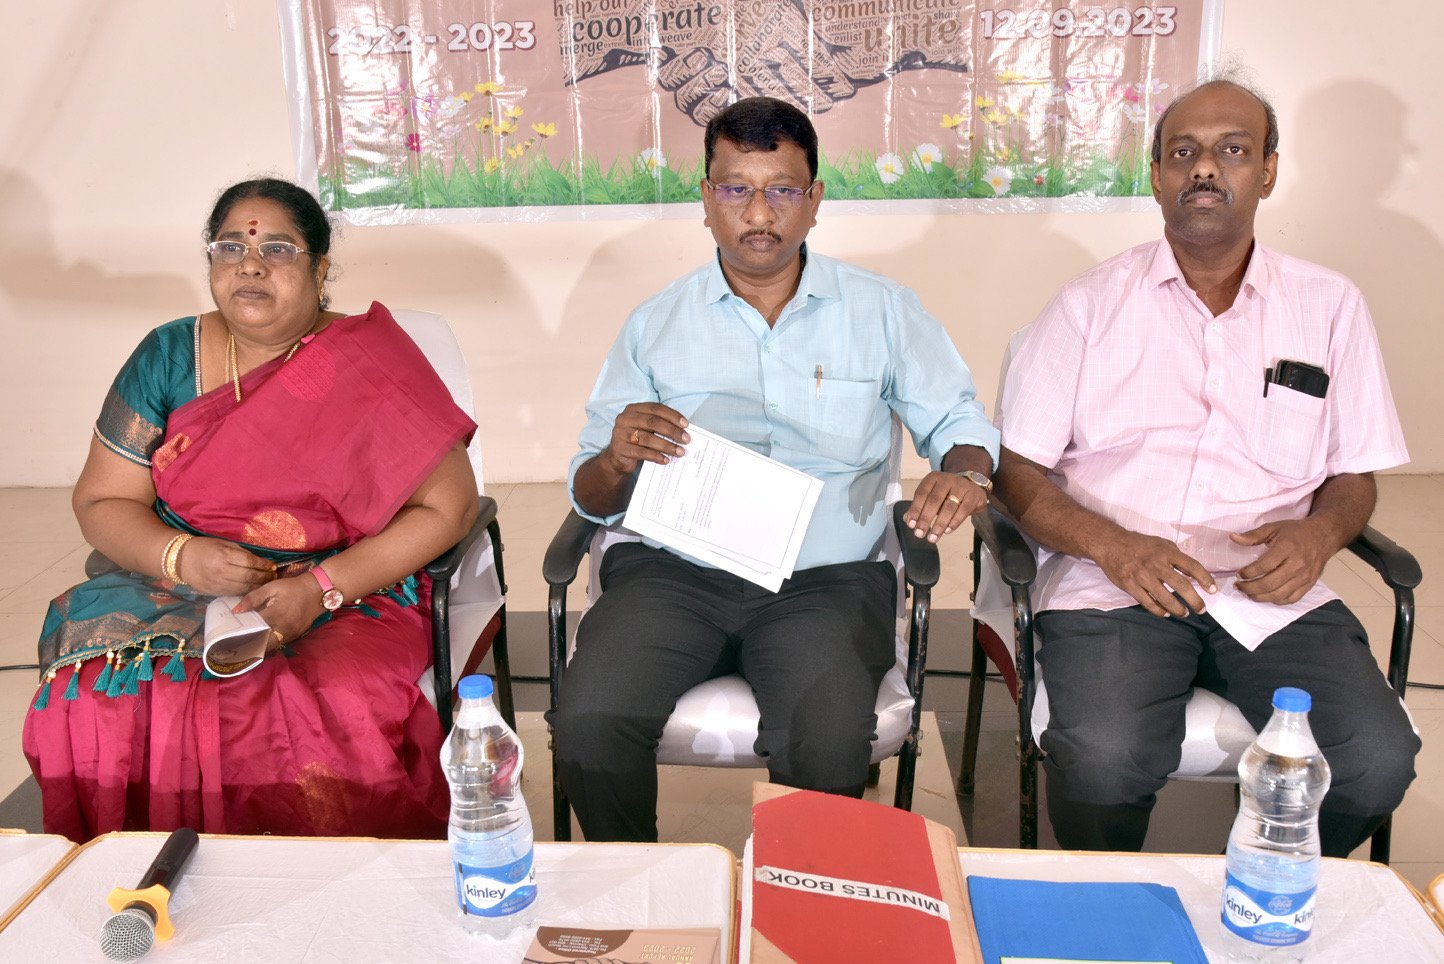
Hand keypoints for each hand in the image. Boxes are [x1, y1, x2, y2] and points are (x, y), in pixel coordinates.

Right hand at [177, 537, 275, 595]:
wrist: (181, 560)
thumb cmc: (205, 548)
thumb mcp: (223, 544)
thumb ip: (241, 552)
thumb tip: (260, 560)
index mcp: (223, 555)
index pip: (250, 561)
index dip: (264, 564)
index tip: (273, 565)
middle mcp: (221, 570)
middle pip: (249, 576)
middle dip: (264, 577)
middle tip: (273, 576)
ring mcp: (218, 583)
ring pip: (244, 587)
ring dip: (258, 586)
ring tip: (267, 583)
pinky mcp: (215, 592)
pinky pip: (235, 593)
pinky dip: (247, 591)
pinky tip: (254, 588)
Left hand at [234, 573, 326, 650]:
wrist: (317, 591)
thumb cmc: (292, 588)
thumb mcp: (272, 587)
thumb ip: (253, 598)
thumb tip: (236, 611)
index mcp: (276, 613)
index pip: (254, 628)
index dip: (240, 633)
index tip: (228, 637)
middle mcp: (284, 627)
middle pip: (262, 644)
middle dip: (248, 647)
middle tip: (234, 647)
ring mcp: (291, 633)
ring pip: (271, 647)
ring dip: (257, 648)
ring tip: (243, 647)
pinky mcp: (296, 636)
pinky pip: (279, 644)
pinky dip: (268, 645)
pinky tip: (259, 643)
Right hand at [603, 403, 689, 475]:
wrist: (617, 457)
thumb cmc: (637, 439)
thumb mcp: (646, 428)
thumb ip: (660, 425)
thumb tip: (683, 431)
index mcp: (633, 409)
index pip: (656, 408)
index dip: (672, 415)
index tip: (686, 425)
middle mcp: (625, 419)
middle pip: (653, 422)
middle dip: (672, 431)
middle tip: (686, 439)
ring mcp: (620, 434)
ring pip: (648, 439)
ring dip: (667, 446)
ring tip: (680, 451)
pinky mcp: (620, 449)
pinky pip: (642, 452)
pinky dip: (656, 456)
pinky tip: (666, 460)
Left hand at [904, 471, 987, 542]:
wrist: (972, 486)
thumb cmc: (948, 494)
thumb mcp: (932, 497)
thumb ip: (920, 507)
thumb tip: (907, 519)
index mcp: (933, 478)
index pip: (921, 494)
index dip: (915, 509)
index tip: (911, 524)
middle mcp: (946, 480)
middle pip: (934, 500)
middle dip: (926, 519)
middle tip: (920, 534)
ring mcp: (961, 486)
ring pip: (949, 507)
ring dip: (940, 524)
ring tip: (933, 537)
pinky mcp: (973, 495)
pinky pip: (963, 510)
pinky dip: (955, 522)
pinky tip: (947, 531)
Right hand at [1093, 530, 1216, 617]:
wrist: (1111, 544)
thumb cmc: (1140, 544)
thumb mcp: (1162, 544)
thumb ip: (1177, 557)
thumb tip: (1192, 573)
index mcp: (1166, 552)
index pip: (1192, 566)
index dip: (1205, 579)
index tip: (1213, 590)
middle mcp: (1156, 565)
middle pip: (1182, 586)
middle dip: (1195, 600)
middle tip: (1201, 609)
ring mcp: (1142, 577)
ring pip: (1166, 598)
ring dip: (1179, 609)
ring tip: (1185, 613)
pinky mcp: (1130, 586)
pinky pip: (1148, 603)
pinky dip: (1159, 610)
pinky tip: (1166, 613)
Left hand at [1231, 519, 1331, 604]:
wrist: (1323, 536)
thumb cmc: (1296, 532)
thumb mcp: (1273, 527)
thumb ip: (1253, 535)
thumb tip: (1233, 538)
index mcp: (1287, 548)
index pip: (1264, 566)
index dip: (1248, 573)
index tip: (1239, 573)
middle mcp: (1297, 565)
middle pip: (1269, 584)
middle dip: (1249, 588)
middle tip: (1239, 586)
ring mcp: (1304, 577)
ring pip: (1279, 595)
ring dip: (1260, 597)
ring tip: (1248, 593)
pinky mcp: (1309, 584)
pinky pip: (1291, 599)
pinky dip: (1276, 600)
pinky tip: (1266, 596)